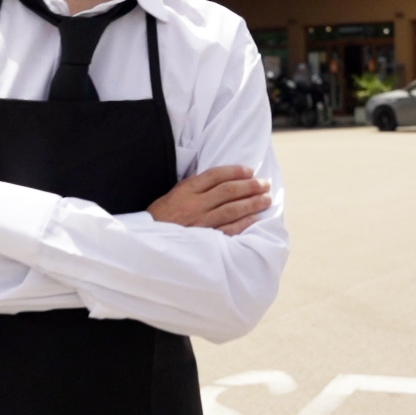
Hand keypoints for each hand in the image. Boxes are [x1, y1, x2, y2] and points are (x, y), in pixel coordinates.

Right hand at [149, 165, 271, 235]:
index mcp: (185, 191)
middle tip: (265, 184)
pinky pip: (228, 230)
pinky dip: (243, 224)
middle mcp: (194, 205)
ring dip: (252, 203)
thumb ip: (193, 186)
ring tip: (266, 199)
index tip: (250, 171)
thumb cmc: (161, 218)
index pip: (215, 176)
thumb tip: (218, 178)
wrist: (149, 244)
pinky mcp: (204, 240)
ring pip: (232, 209)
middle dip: (250, 186)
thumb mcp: (173, 195)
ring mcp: (200, 223)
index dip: (235, 171)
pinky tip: (255, 219)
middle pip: (228, 191)